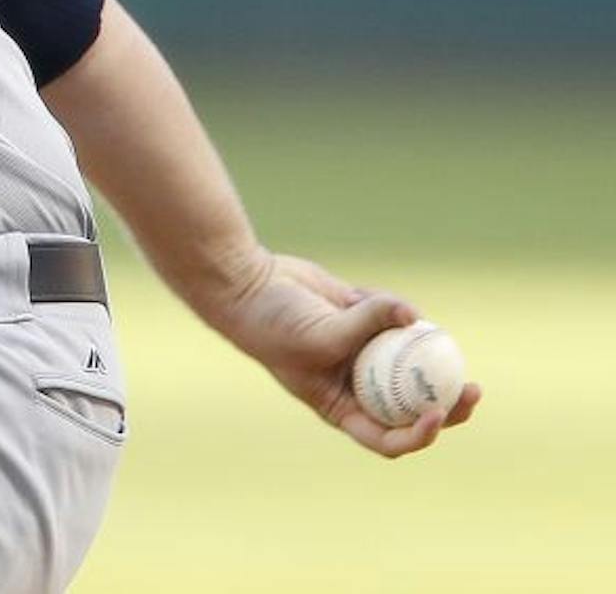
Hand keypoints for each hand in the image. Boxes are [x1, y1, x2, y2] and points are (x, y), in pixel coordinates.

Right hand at [207, 250, 480, 457]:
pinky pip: (393, 317)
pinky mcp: (362, 319)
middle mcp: (356, 384)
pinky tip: (371, 295)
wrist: (247, 284)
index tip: (438, 413)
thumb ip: (366, 325)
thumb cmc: (272, 324)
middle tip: (473, 389)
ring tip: (436, 332)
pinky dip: (392, 307)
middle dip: (447, 401)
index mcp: (341, 406)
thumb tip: (414, 315)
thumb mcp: (318, 335)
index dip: (419, 433)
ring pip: (409, 359)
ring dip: (426, 350)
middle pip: (412, 404)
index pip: (389, 436)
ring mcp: (361, 351)